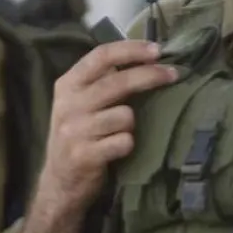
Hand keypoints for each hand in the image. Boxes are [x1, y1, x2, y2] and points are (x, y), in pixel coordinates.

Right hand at [35, 40, 179, 216]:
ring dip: (131, 124)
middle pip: (117, 82)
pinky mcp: (84, 155)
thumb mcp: (79, 104)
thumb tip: (145, 59)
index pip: (100, 56)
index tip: (157, 50)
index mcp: (67, 85)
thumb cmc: (78, 137)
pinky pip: (124, 142)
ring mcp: (74, 131)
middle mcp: (68, 105)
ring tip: (120, 133)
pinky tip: (118, 150)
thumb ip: (101, 82)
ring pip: (125, 115)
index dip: (130, 50)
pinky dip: (128, 145)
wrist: (59, 183)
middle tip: (173, 74)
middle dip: (150, 75)